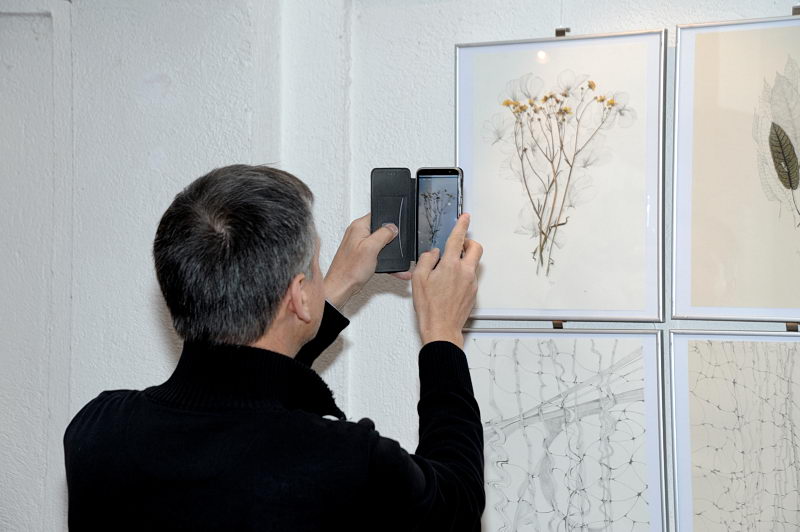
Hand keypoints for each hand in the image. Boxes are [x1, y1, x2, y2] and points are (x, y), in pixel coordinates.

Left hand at [324, 213, 403, 307]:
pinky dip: (386, 261)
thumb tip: (393, 227)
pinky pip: (377, 255)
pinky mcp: (361, 256)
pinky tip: (394, 269)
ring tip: (397, 260)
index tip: (396, 232)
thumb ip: (383, 234)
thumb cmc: (350, 270)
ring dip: (390, 252)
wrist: (341, 288)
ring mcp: (359, 245)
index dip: (389, 221)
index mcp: (358, 227)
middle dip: (391, 239)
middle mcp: (357, 234)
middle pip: (380, 230)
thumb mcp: (371, 248)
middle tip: (396, 248)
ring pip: (380, 244)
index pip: (377, 215)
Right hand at [412, 213, 481, 348]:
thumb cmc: (430, 307)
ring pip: (474, 263)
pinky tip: (449, 284)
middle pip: (476, 248)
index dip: (461, 224)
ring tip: (448, 270)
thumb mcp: (418, 279)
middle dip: (469, 242)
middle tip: (459, 245)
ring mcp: (472, 283)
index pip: (458, 238)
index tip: (464, 217)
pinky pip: (471, 277)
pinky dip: (463, 275)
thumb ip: (426, 260)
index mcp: (451, 265)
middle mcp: (465, 272)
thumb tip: (433, 253)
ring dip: (464, 260)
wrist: (441, 328)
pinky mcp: (474, 292)